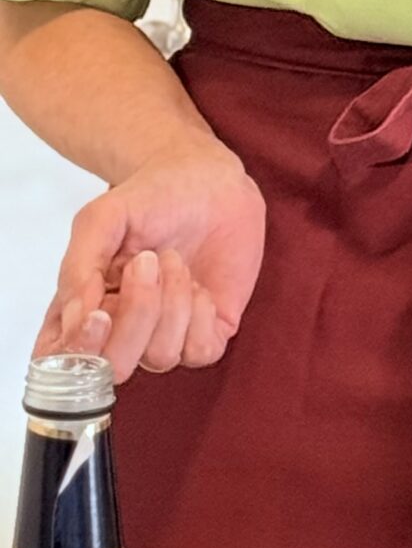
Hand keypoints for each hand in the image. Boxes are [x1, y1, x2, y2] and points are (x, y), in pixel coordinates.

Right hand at [33, 144, 267, 382]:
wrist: (207, 181)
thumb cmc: (150, 200)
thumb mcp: (101, 220)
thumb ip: (80, 267)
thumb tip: (78, 317)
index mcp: (84, 309)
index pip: (68, 358)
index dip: (81, 349)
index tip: (100, 314)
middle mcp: (122, 330)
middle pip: (117, 366)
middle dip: (136, 315)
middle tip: (147, 262)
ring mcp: (165, 334)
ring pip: (160, 356)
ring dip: (171, 302)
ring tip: (173, 260)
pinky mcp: (207, 333)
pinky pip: (200, 352)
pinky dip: (201, 315)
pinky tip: (199, 284)